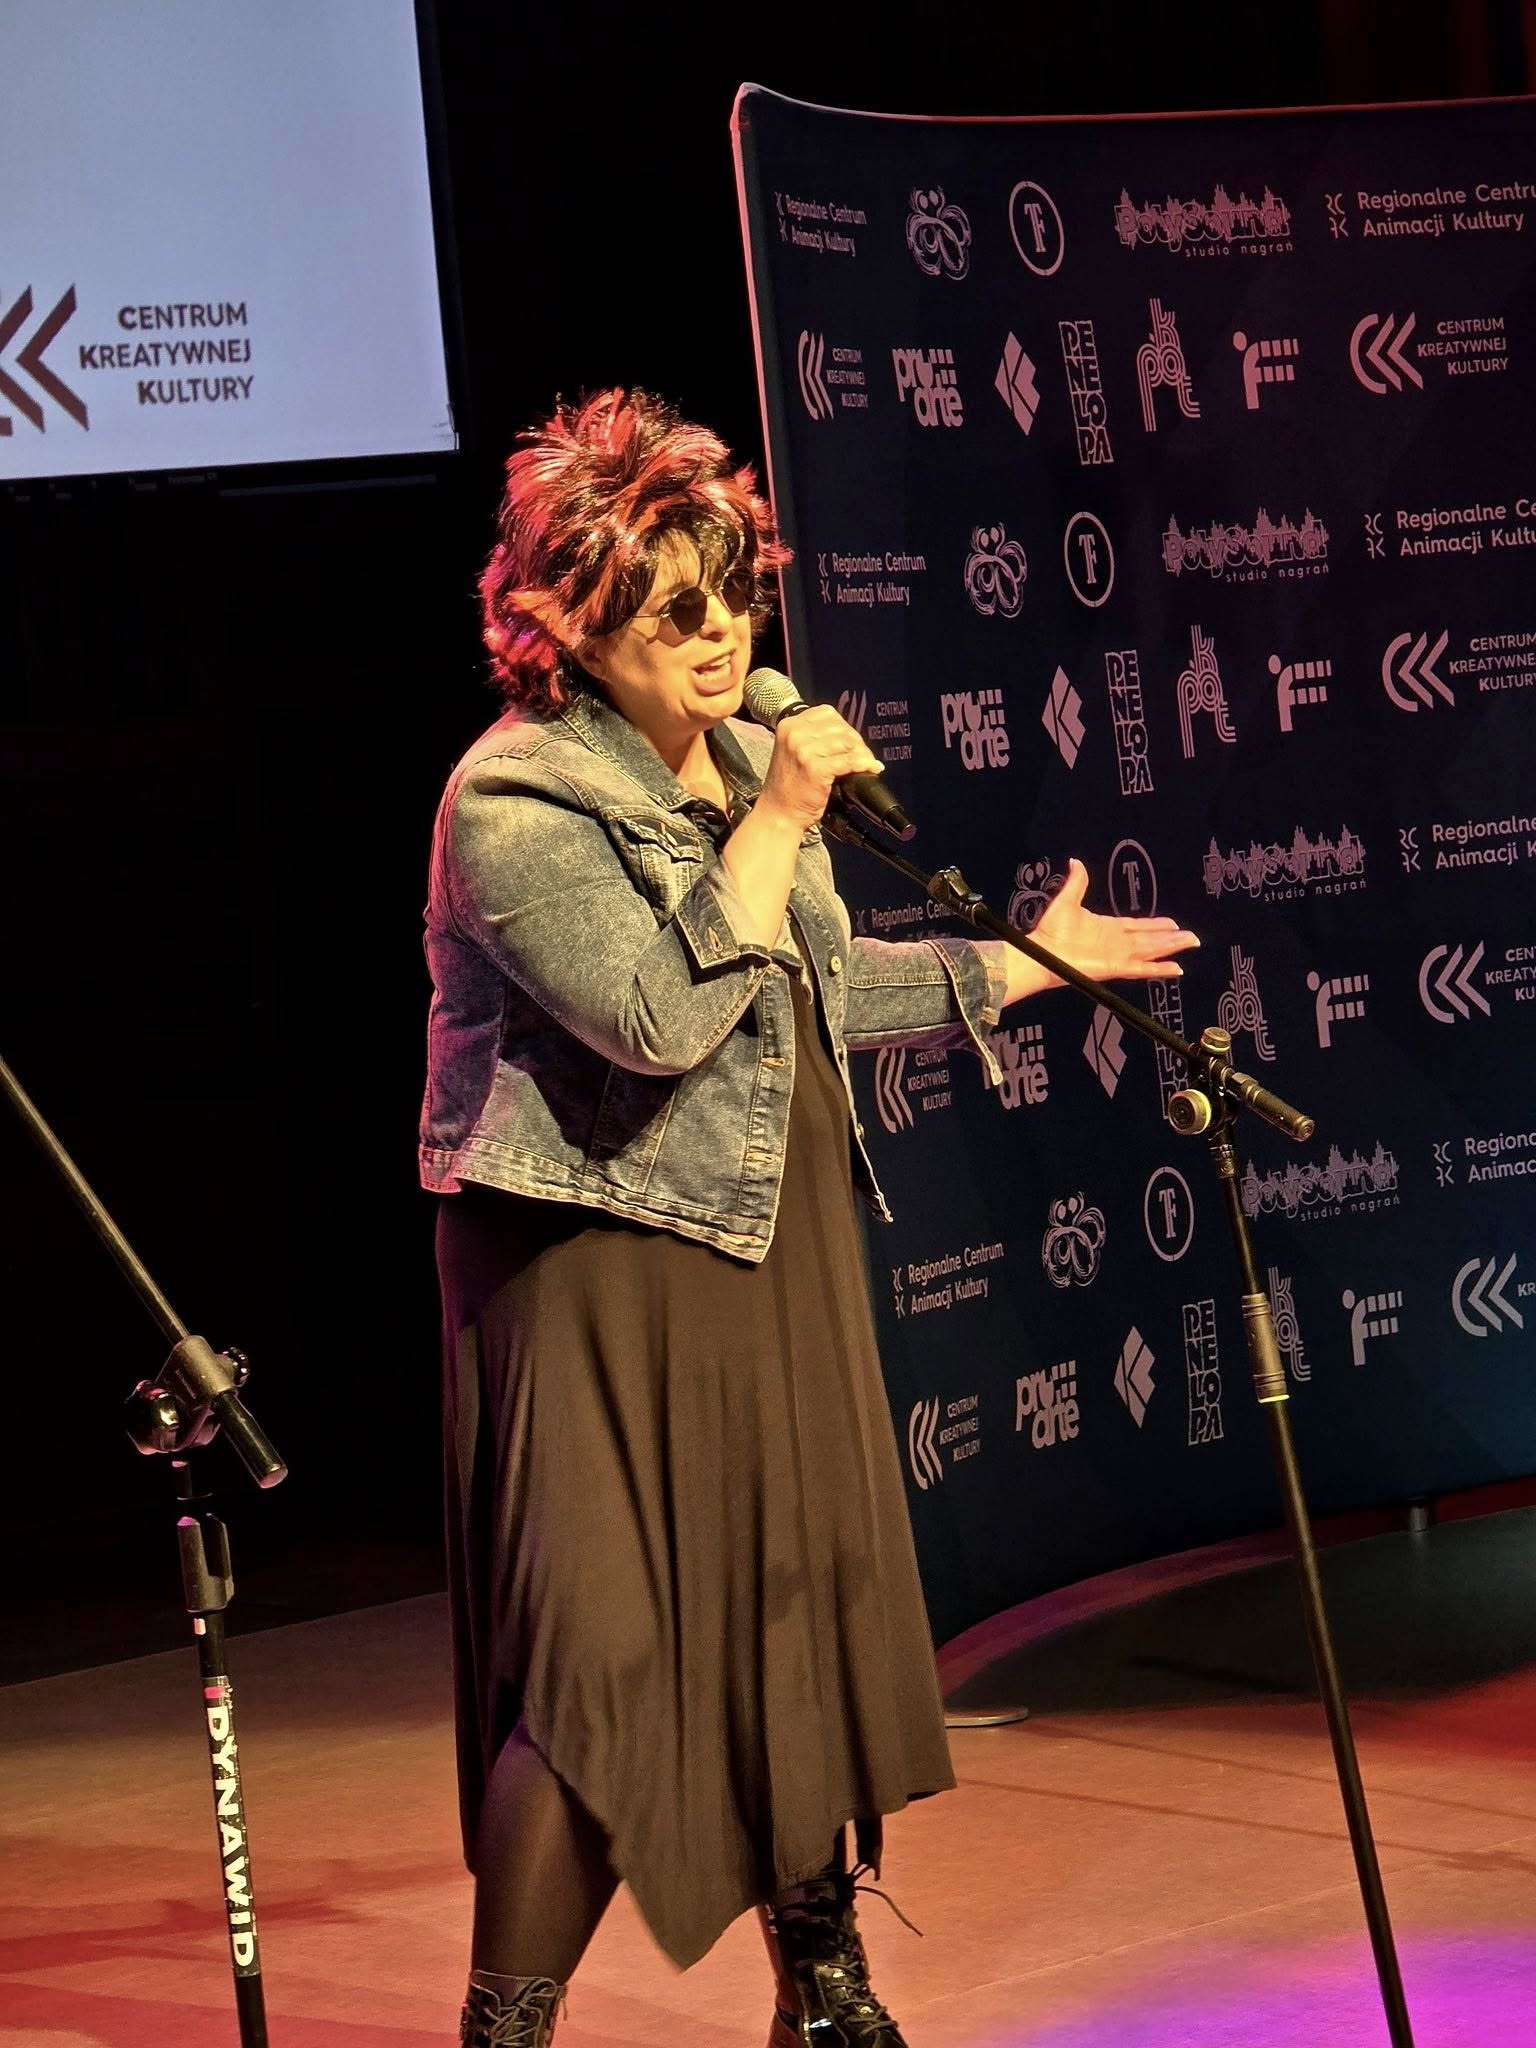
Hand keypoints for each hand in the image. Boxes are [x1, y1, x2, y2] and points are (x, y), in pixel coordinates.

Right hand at [755, 707, 883, 830]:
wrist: (778, 813)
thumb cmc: (788, 788)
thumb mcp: (794, 752)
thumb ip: (814, 739)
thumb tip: (849, 737)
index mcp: (789, 725)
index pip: (827, 713)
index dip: (844, 727)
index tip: (851, 742)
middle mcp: (795, 733)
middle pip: (839, 727)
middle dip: (856, 742)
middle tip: (863, 756)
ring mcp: (803, 750)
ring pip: (847, 742)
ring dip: (862, 753)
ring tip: (867, 764)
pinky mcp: (815, 768)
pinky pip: (849, 761)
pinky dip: (864, 764)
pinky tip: (871, 769)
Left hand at [1008, 859, 1199, 1003]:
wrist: (1042, 953)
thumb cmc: (1050, 931)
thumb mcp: (1067, 900)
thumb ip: (1077, 882)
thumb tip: (1076, 862)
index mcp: (1107, 927)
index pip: (1138, 925)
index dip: (1155, 924)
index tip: (1172, 923)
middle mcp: (1116, 942)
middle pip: (1151, 939)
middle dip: (1171, 938)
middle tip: (1191, 937)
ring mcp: (1118, 955)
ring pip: (1152, 951)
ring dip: (1171, 948)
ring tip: (1190, 944)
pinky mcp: (1116, 968)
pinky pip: (1142, 968)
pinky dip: (1159, 969)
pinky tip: (1176, 969)